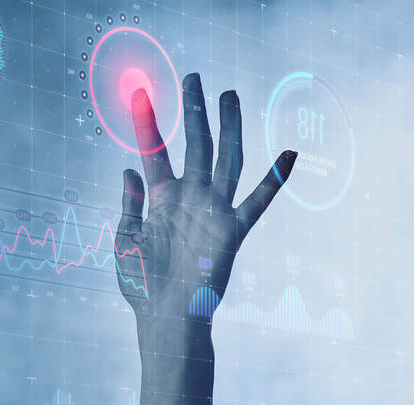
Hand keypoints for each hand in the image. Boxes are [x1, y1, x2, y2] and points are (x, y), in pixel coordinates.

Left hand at [114, 73, 296, 322]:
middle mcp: (189, 198)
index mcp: (160, 200)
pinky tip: (289, 154)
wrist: (163, 319)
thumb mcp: (124, 241)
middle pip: (194, 144)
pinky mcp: (231, 231)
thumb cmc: (139, 286)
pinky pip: (257, 202)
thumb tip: (129, 170)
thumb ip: (129, 205)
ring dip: (229, 127)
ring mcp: (211, 211)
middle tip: (194, 77)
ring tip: (228, 96)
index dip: (147, 122)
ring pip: (225, 159)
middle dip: (194, 110)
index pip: (153, 151)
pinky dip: (274, 181)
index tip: (140, 93)